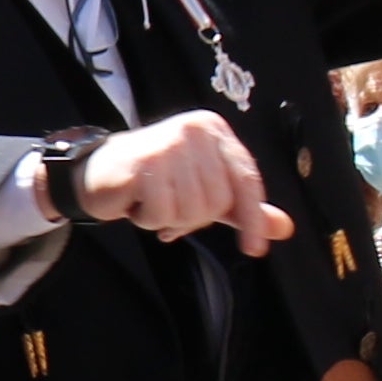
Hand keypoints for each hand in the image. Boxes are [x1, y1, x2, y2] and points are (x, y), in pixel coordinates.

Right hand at [72, 111, 281, 252]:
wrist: (97, 172)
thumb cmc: (155, 180)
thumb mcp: (205, 190)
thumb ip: (243, 207)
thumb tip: (284, 228)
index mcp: (214, 131)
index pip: (246, 179)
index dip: (252, 218)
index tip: (256, 250)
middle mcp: (195, 131)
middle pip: (217, 202)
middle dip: (193, 218)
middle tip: (169, 209)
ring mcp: (169, 144)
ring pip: (192, 211)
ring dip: (169, 220)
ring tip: (152, 203)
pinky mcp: (144, 163)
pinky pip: (163, 213)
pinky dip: (149, 219)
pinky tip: (137, 204)